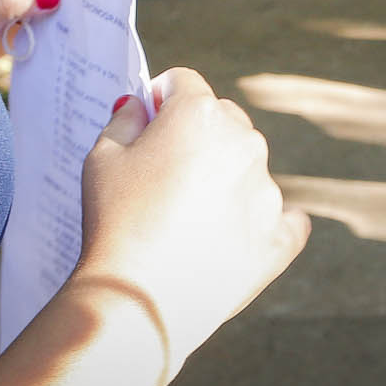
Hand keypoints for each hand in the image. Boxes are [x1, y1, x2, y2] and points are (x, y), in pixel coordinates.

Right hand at [74, 68, 311, 384]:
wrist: (138, 302)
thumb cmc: (115, 222)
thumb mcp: (101, 158)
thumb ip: (123, 120)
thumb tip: (138, 106)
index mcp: (200, 114)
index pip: (183, 83)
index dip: (160, 99)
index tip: (146, 123)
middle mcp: (244, 142)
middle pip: (221, 120)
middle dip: (194, 136)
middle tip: (161, 176)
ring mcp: (268, 190)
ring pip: (247, 168)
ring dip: (224, 179)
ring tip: (185, 219)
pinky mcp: (280, 237)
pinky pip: (284, 219)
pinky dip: (263, 222)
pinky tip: (239, 234)